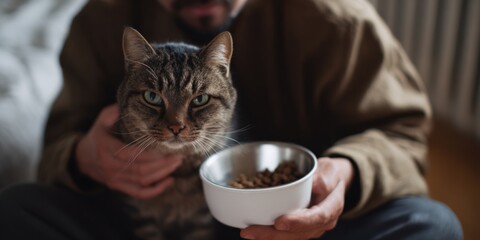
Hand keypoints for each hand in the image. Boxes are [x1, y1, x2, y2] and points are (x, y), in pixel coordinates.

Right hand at [75, 104, 182, 198]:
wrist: (82, 157)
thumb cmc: (99, 135)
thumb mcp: (102, 120)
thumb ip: (114, 112)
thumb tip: (130, 104)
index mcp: (107, 148)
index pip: (132, 154)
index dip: (152, 154)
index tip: (167, 146)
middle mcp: (110, 166)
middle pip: (141, 169)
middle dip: (162, 164)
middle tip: (179, 155)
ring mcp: (115, 179)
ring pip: (142, 181)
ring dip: (162, 174)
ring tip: (177, 163)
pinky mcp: (119, 187)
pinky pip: (139, 193)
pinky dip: (156, 190)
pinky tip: (169, 181)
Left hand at [240, 157, 354, 239]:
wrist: (334, 181)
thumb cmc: (330, 174)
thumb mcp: (330, 170)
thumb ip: (322, 179)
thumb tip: (312, 185)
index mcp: (332, 207)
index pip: (317, 218)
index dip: (298, 222)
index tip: (279, 223)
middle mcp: (323, 222)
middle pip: (299, 233)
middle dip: (274, 235)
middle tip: (251, 231)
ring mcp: (312, 228)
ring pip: (291, 237)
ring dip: (269, 237)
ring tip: (248, 232)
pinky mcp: (301, 228)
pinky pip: (286, 235)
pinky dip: (271, 234)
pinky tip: (255, 231)